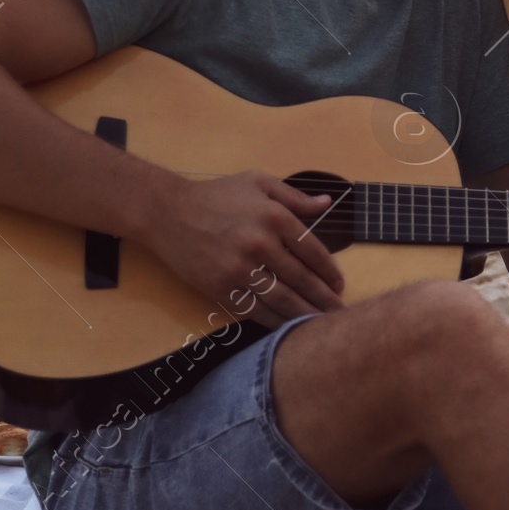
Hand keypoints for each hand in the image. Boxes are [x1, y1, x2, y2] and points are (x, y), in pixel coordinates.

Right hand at [143, 172, 345, 329]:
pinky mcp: (221, 288)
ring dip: (304, 315)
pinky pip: (255, 310)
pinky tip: (287, 327)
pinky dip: (275, 321)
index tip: (340, 285)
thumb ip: (295, 196)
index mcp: (274, 217)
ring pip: (281, 299)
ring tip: (321, 325)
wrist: (168, 213)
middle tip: (339, 313)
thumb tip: (328, 203)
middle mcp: (261, 244)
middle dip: (324, 299)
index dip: (329, 271)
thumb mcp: (258, 182)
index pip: (312, 250)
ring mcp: (240, 269)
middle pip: (301, 279)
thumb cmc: (216, 195)